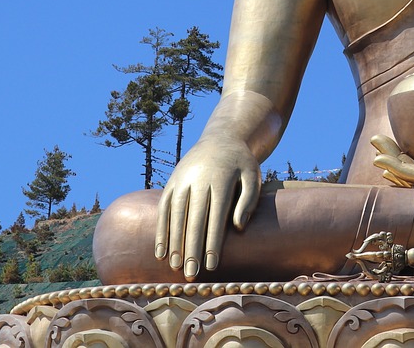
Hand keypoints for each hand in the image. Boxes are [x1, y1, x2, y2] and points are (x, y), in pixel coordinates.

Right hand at [154, 134, 260, 280]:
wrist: (221, 138)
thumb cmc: (241, 164)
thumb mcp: (253, 176)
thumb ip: (248, 201)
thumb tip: (238, 227)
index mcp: (221, 181)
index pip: (215, 217)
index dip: (213, 243)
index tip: (211, 266)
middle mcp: (198, 181)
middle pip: (194, 220)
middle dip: (192, 249)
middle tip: (191, 275)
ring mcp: (182, 181)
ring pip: (175, 216)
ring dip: (174, 243)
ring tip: (175, 267)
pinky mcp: (171, 183)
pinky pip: (163, 209)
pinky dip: (161, 231)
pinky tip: (161, 251)